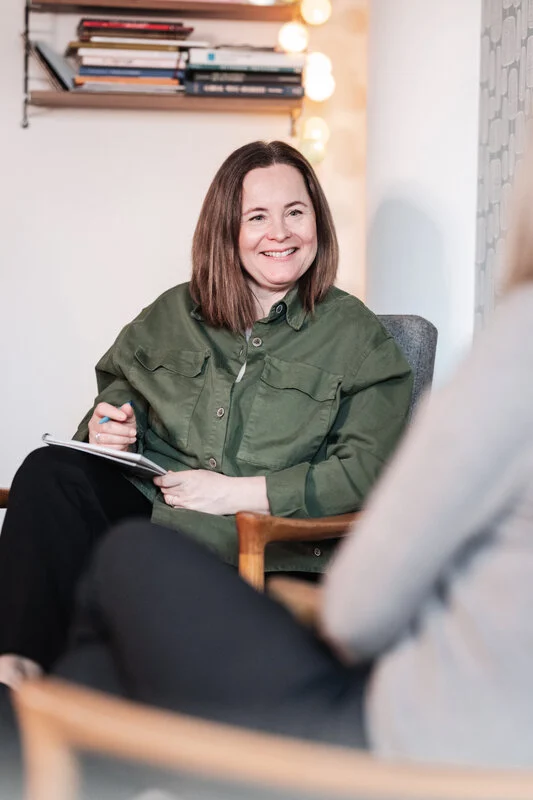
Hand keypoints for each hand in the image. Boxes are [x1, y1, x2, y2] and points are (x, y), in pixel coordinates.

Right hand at [88, 402, 136, 450]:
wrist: (122, 441)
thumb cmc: (122, 427)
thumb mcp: (128, 418)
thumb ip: (128, 412)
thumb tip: (127, 406)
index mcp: (100, 413)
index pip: (102, 408)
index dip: (113, 412)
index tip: (124, 417)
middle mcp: (94, 424)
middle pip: (105, 426)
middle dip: (123, 430)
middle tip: (133, 432)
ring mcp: (94, 436)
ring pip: (107, 438)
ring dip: (123, 439)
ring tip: (131, 438)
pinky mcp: (96, 448)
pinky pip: (108, 448)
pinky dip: (119, 446)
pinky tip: (125, 444)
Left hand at [153, 471, 268, 515]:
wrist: (229, 496)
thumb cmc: (217, 482)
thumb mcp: (200, 472)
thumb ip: (183, 474)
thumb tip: (170, 475)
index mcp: (187, 478)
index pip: (164, 480)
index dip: (158, 479)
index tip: (157, 478)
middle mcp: (184, 491)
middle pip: (164, 490)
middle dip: (163, 486)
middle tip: (167, 484)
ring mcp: (186, 503)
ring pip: (168, 500)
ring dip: (168, 495)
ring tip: (175, 492)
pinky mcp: (189, 511)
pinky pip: (175, 508)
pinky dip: (175, 504)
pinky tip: (180, 501)